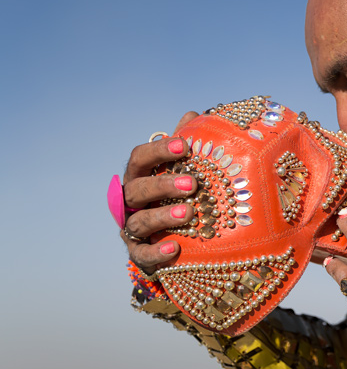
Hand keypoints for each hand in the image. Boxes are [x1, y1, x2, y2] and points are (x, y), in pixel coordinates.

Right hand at [120, 111, 199, 271]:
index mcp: (140, 177)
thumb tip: (193, 114)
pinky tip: (174, 248)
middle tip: (192, 184)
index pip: (140, 158)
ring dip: (162, 216)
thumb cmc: (177, 197)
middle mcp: (131, 201)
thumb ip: (184, 146)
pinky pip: (142, 255)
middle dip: (163, 184)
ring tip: (188, 214)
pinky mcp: (138, 254)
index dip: (159, 150)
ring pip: (139, 221)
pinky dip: (156, 252)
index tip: (184, 145)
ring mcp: (132, 228)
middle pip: (138, 189)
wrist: (173, 240)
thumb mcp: (181, 170)